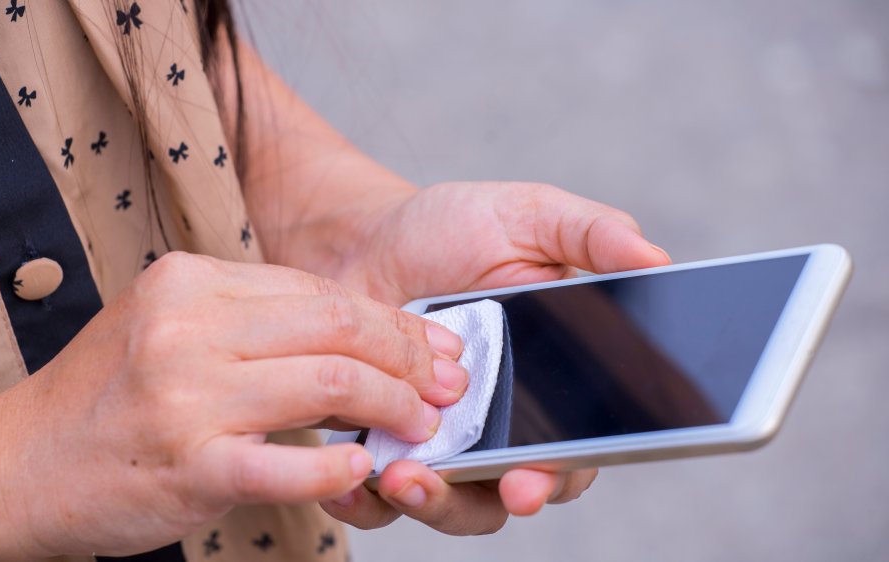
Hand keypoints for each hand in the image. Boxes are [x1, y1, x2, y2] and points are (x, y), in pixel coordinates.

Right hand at [0, 253, 470, 556]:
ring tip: (424, 424)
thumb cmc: (106, 399)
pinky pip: (287, 464)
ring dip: (393, 405)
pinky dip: (337, 469)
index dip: (391, 319)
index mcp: (188, 281)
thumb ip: (248, 320)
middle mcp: (187, 325)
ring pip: (327, 383)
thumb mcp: (168, 328)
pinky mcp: (188, 463)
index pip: (318, 291)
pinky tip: (364, 469)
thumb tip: (353, 336)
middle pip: (336, 325)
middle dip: (409, 355)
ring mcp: (186, 394)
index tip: (433, 343)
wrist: (16, 464)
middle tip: (450, 382)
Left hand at [324, 182, 670, 533]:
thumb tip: (655, 258)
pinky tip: (352, 480)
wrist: (366, 238)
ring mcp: (441, 439)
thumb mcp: (529, 216)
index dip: (566, 471)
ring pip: (455, 505)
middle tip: (500, 488)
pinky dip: (368, 500)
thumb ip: (592, 233)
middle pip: (520, 488)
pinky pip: (380, 496)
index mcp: (551, 382)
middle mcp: (502, 423)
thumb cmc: (453, 229)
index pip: (578, 447)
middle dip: (508, 497)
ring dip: (436, 504)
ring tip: (404, 476)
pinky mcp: (384, 443)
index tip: (540, 475)